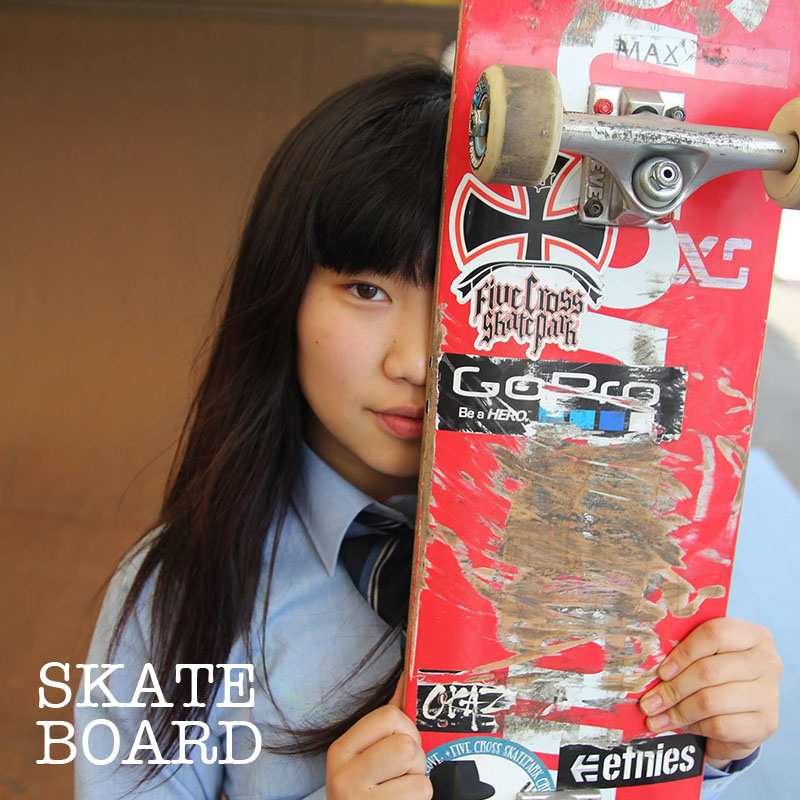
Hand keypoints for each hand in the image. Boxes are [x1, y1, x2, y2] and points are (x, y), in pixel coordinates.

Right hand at [326, 679, 432, 799]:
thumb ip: (387, 721)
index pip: (389, 715)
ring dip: (419, 781)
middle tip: (401, 774)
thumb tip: (408, 676)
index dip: (406, 729)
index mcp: (341, 749)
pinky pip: (421, 791)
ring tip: (400, 792)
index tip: (399, 747)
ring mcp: (358, 798)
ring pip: (416, 767)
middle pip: (405, 742)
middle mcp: (343, 773)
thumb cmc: (370, 792)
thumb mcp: (368, 756)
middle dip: (415, 757)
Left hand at [639, 617, 780, 768]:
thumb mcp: (707, 655)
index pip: (713, 634)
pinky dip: (696, 727)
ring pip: (711, 700)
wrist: (747, 711)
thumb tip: (647, 667)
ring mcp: (769, 693)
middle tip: (649, 703)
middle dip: (672, 689)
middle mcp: (766, 661)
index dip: (682, 653)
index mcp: (751, 634)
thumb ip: (686, 652)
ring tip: (657, 718)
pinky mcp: (766, 723)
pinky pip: (721, 725)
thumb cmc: (720, 673)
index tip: (660, 672)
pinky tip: (683, 725)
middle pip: (709, 671)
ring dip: (678, 711)